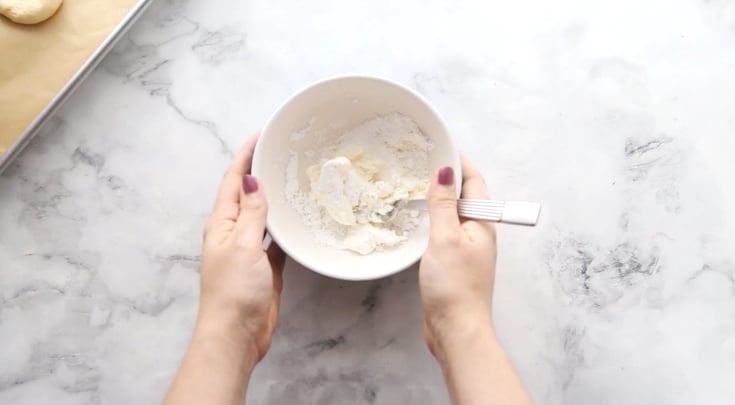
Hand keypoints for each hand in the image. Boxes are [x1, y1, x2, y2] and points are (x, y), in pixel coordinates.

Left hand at [198, 133, 284, 359]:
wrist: (237, 334)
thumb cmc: (233, 290)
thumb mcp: (241, 245)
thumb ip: (251, 213)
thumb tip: (252, 180)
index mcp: (221, 223)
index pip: (233, 181)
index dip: (245, 156)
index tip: (262, 134)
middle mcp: (233, 232)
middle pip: (248, 194)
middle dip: (261, 171)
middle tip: (283, 150)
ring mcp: (249, 249)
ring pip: (263, 215)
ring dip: (274, 196)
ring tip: (294, 177)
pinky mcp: (265, 266)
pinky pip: (276, 238)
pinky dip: (286, 226)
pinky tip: (299, 217)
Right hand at [419, 156, 496, 356]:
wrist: (455, 329)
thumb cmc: (454, 286)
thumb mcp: (445, 239)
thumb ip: (443, 205)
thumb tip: (444, 172)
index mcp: (482, 224)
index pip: (474, 182)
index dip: (459, 163)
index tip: (441, 147)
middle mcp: (477, 234)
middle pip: (465, 197)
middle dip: (447, 178)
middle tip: (423, 163)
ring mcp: (466, 249)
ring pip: (453, 215)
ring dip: (438, 200)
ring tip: (416, 187)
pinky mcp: (453, 263)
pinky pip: (444, 233)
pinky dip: (433, 221)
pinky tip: (418, 223)